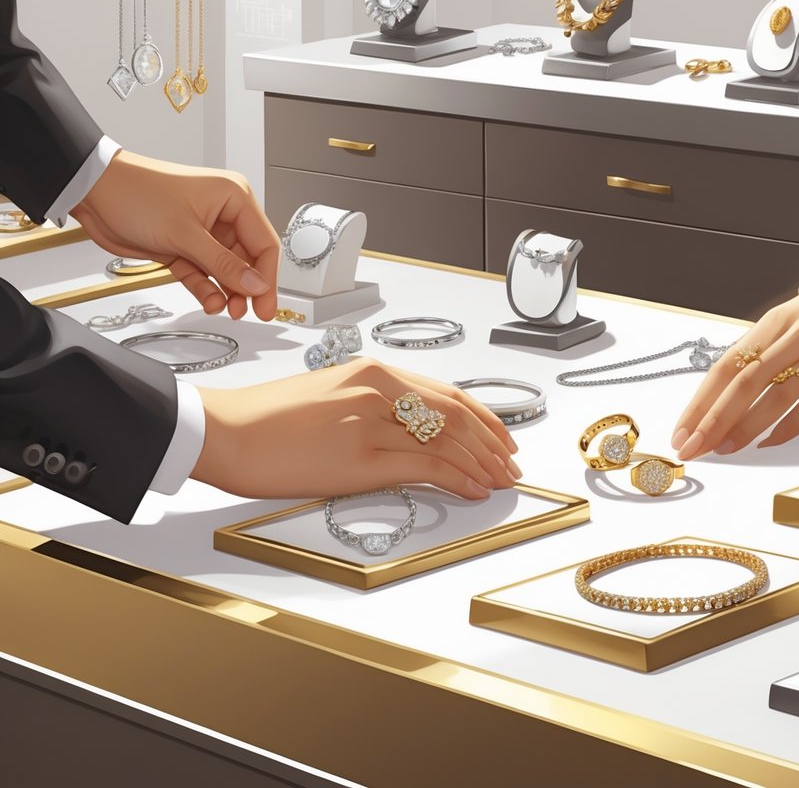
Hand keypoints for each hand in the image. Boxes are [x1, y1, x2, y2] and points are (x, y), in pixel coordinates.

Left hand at [72, 150, 279, 320]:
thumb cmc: (135, 192)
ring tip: (227, 309)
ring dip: (227, 291)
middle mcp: (223, 214)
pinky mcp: (184, 246)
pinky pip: (204, 273)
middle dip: (247, 287)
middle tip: (249, 311)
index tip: (266, 303)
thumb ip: (223, 264)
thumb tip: (256, 285)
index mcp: (234, 198)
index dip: (268, 277)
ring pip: (227, 270)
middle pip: (248, 260)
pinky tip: (210, 301)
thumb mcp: (185, 233)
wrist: (93, 192)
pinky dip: (206, 288)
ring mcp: (204, 232)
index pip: (264, 244)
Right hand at [192, 357, 521, 499]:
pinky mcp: (362, 457)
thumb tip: (416, 431)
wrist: (224, 431)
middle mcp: (378, 390)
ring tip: (500, 480)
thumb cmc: (268, 418)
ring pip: (449, 442)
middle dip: (493, 443)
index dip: (485, 418)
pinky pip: (426, 467)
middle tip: (511, 463)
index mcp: (372, 372)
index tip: (502, 436)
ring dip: (482, 464)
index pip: (448, 393)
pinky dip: (458, 478)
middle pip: (458, 415)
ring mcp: (372, 422)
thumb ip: (375, 406)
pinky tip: (473, 488)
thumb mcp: (331, 395)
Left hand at [670, 247, 798, 457]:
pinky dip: (787, 428)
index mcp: (771, 322)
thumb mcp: (785, 320)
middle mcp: (795, 336)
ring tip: (723, 449)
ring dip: (746, 427)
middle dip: (714, 420)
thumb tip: (719, 397)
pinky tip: (766, 444)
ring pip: (777, 397)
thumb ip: (758, 354)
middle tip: (693, 448)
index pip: (726, 366)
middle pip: (745, 384)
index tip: (681, 430)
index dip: (700, 402)